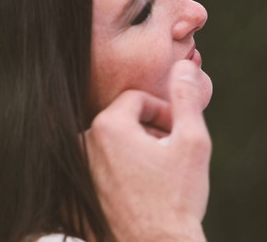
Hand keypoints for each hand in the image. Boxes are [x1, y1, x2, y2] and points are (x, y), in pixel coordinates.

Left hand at [85, 60, 211, 241]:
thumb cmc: (176, 201)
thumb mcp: (193, 142)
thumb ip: (187, 98)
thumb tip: (183, 65)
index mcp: (108, 127)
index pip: (137, 99)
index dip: (164, 112)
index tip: (178, 135)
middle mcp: (83, 146)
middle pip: (121, 121)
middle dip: (148, 132)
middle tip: (171, 158)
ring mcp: (76, 174)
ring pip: (110, 147)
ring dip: (134, 153)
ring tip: (156, 178)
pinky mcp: (74, 198)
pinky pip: (97, 173)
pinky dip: (116, 177)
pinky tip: (137, 196)